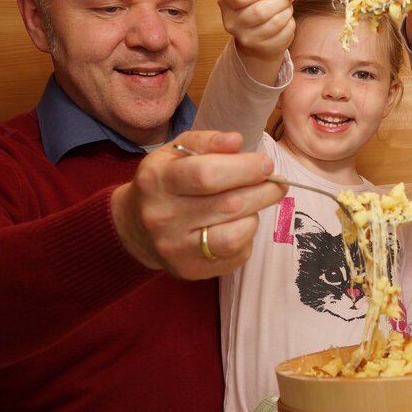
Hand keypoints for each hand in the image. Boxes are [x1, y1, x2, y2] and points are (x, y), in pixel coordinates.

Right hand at [110, 129, 283, 278]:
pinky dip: (247, 237)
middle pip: (229, 205)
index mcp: (157, 180)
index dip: (244, 168)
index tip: (266, 164)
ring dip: (255, 216)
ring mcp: (175, 248)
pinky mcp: (190, 270)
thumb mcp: (175, 151)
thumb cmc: (164, 181)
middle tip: (277, 182)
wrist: (135, 226)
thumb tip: (236, 141)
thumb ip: (207, 141)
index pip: (206, 174)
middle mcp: (163, 217)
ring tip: (253, 204)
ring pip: (235, 235)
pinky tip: (239, 224)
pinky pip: (236, 255)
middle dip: (263, 191)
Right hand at [218, 0, 294, 83]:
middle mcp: (232, 23)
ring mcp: (247, 38)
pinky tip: (285, 19)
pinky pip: (285, 32)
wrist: (255, 36)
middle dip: (279, 1)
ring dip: (287, 11)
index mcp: (226, 2)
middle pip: (260, 11)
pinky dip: (290, 23)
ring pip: (275, 22)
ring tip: (286, 6)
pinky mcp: (264, 48)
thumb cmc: (254, 5)